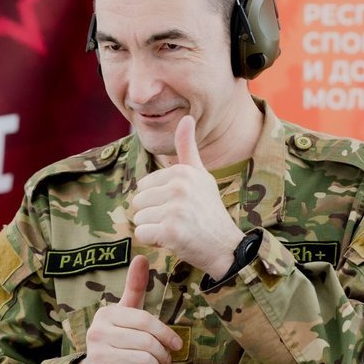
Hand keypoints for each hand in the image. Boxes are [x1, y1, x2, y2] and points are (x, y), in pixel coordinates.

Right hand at [65, 255, 181, 363]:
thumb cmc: (118, 339)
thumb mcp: (126, 312)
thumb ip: (135, 287)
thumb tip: (141, 256)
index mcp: (106, 315)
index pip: (145, 320)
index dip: (165, 333)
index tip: (176, 343)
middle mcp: (97, 333)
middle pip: (147, 342)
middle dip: (162, 353)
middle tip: (165, 358)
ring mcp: (96, 356)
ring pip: (144, 361)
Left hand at [132, 115, 243, 278]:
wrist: (225, 247)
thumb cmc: (209, 211)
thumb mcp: (201, 176)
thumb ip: (187, 147)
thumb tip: (186, 116)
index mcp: (183, 171)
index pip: (143, 186)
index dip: (158, 201)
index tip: (180, 207)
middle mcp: (180, 186)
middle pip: (138, 202)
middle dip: (153, 215)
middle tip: (178, 221)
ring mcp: (176, 208)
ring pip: (138, 218)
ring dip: (153, 229)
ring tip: (177, 230)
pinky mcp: (171, 230)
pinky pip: (142, 234)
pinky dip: (154, 242)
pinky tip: (174, 241)